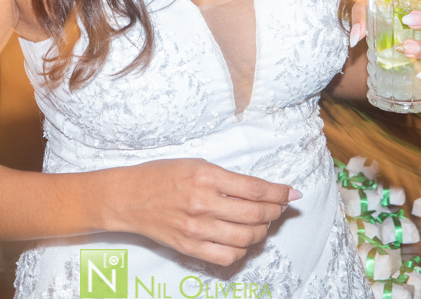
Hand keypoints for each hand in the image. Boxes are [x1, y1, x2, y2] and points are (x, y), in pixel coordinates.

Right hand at [109, 158, 298, 266]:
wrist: (128, 197)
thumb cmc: (161, 176)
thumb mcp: (196, 164)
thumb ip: (228, 178)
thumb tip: (263, 189)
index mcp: (205, 176)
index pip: (255, 188)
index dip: (279, 192)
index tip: (292, 193)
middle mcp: (202, 203)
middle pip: (255, 214)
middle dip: (275, 211)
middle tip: (279, 207)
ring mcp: (196, 228)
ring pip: (246, 237)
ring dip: (262, 231)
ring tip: (263, 223)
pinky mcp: (190, 247)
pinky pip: (227, 256)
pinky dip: (242, 250)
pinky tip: (243, 240)